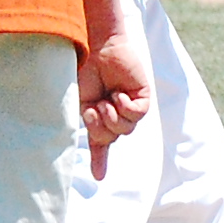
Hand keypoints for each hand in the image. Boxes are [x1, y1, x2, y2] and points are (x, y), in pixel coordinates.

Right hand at [77, 29, 152, 180]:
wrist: (94, 45)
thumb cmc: (83, 69)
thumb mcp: (80, 102)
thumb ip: (88, 124)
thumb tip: (91, 143)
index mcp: (97, 114)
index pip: (99, 142)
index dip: (99, 160)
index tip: (99, 177)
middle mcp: (114, 111)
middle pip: (112, 137)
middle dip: (101, 127)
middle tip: (95, 107)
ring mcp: (129, 104)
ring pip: (125, 128)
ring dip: (112, 116)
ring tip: (107, 98)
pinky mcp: (142, 95)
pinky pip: (137, 114)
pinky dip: (125, 106)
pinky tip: (118, 93)